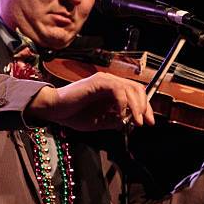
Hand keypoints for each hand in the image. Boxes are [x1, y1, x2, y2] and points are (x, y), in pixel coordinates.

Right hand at [25, 72, 154, 130]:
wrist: (55, 110)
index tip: (148, 122)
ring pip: (130, 88)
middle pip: (138, 89)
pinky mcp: (98, 82)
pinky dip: (122, 102)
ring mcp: (104, 80)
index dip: (146, 108)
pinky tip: (119, 114)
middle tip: (144, 123)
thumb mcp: (102, 122)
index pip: (136, 94)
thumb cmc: (74, 115)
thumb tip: (132, 122)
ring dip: (136, 106)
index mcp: (113, 91)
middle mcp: (111, 82)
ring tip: (135, 121)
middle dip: (145, 107)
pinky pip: (117, 89)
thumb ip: (116, 120)